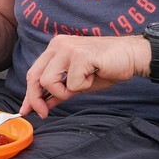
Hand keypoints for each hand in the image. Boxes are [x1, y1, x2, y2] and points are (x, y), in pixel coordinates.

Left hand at [21, 35, 146, 117]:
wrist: (132, 56)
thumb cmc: (106, 68)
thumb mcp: (77, 83)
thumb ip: (58, 91)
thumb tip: (42, 104)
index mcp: (55, 48)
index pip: (34, 72)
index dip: (29, 93)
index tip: (27, 110)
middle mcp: (58, 45)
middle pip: (35, 76)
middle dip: (36, 99)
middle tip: (43, 113)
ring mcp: (68, 48)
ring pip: (49, 81)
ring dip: (65, 92)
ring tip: (83, 85)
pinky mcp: (80, 55)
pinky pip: (71, 83)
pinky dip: (83, 87)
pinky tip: (94, 76)